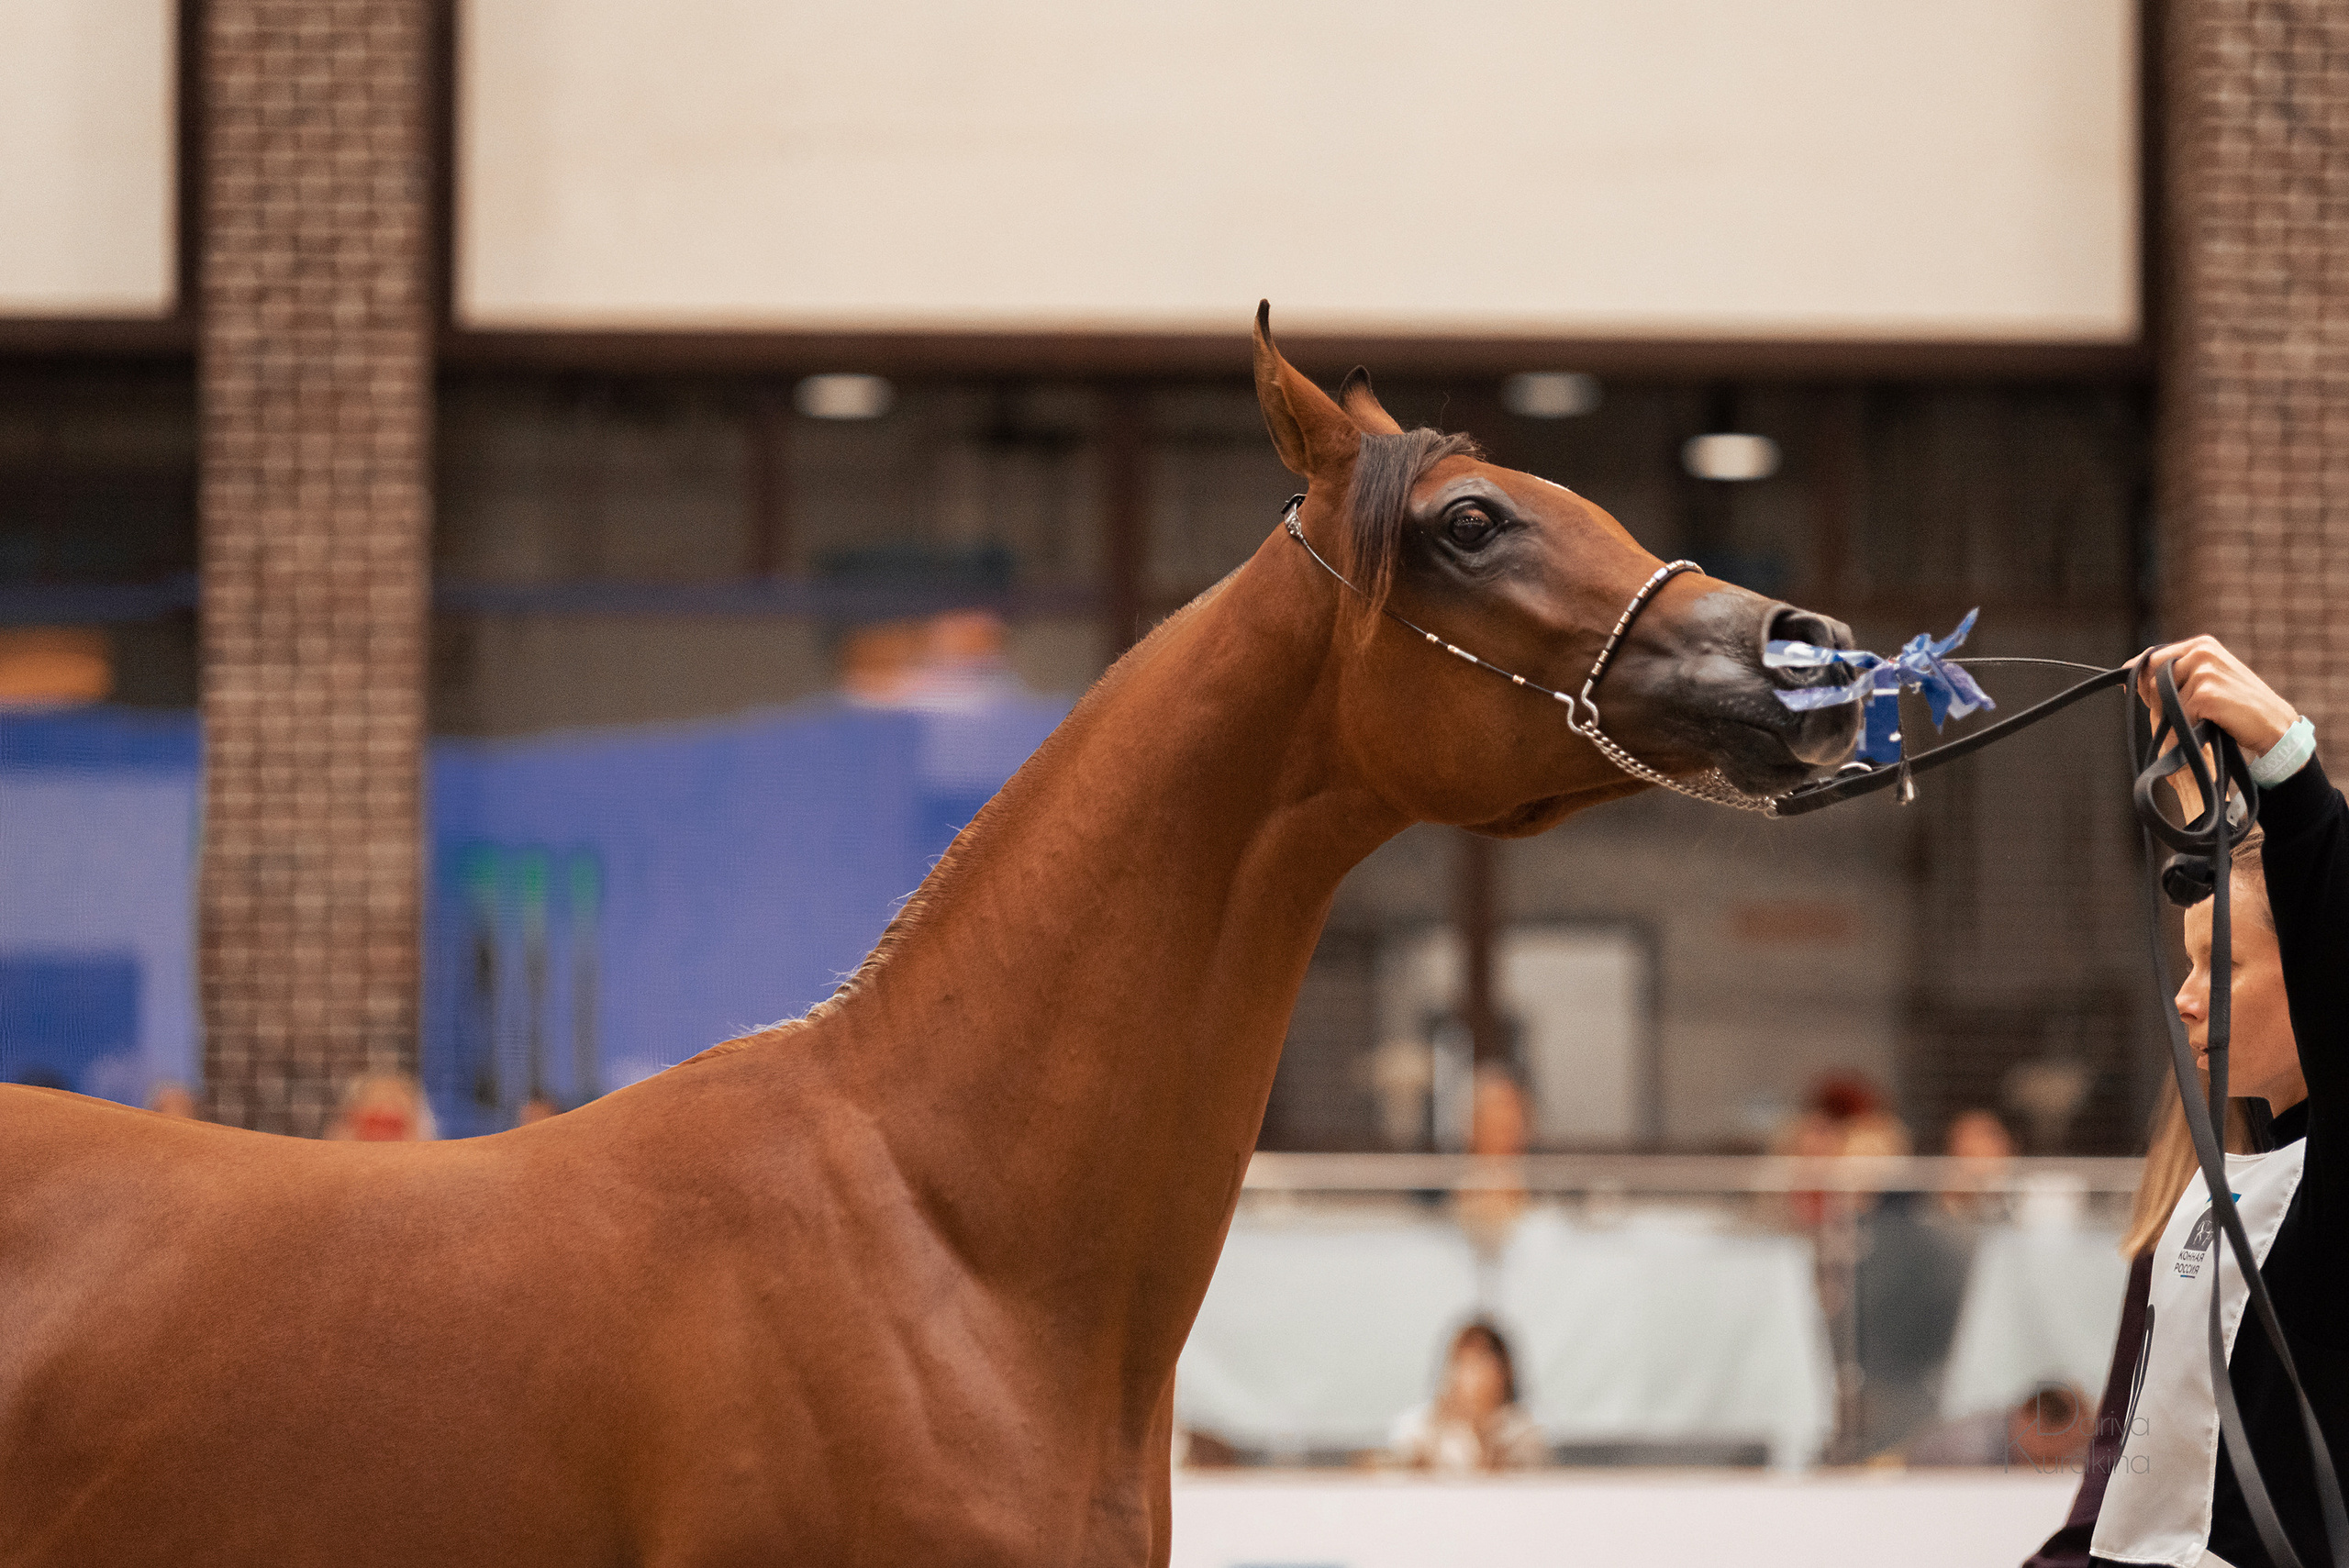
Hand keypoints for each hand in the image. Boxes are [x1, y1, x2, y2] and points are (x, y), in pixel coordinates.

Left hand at [2135, 636, 2297, 755]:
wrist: (2274, 725)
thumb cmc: (2236, 706)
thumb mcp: (2207, 679)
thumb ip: (2175, 674)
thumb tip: (2131, 674)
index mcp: (2200, 645)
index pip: (2151, 658)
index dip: (2143, 681)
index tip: (2146, 697)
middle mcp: (2201, 652)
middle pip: (2151, 677)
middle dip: (2155, 698)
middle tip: (2181, 713)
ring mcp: (2204, 671)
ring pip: (2162, 698)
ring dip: (2176, 714)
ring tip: (2204, 717)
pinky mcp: (2206, 693)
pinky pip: (2178, 714)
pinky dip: (2189, 724)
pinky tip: (2212, 724)